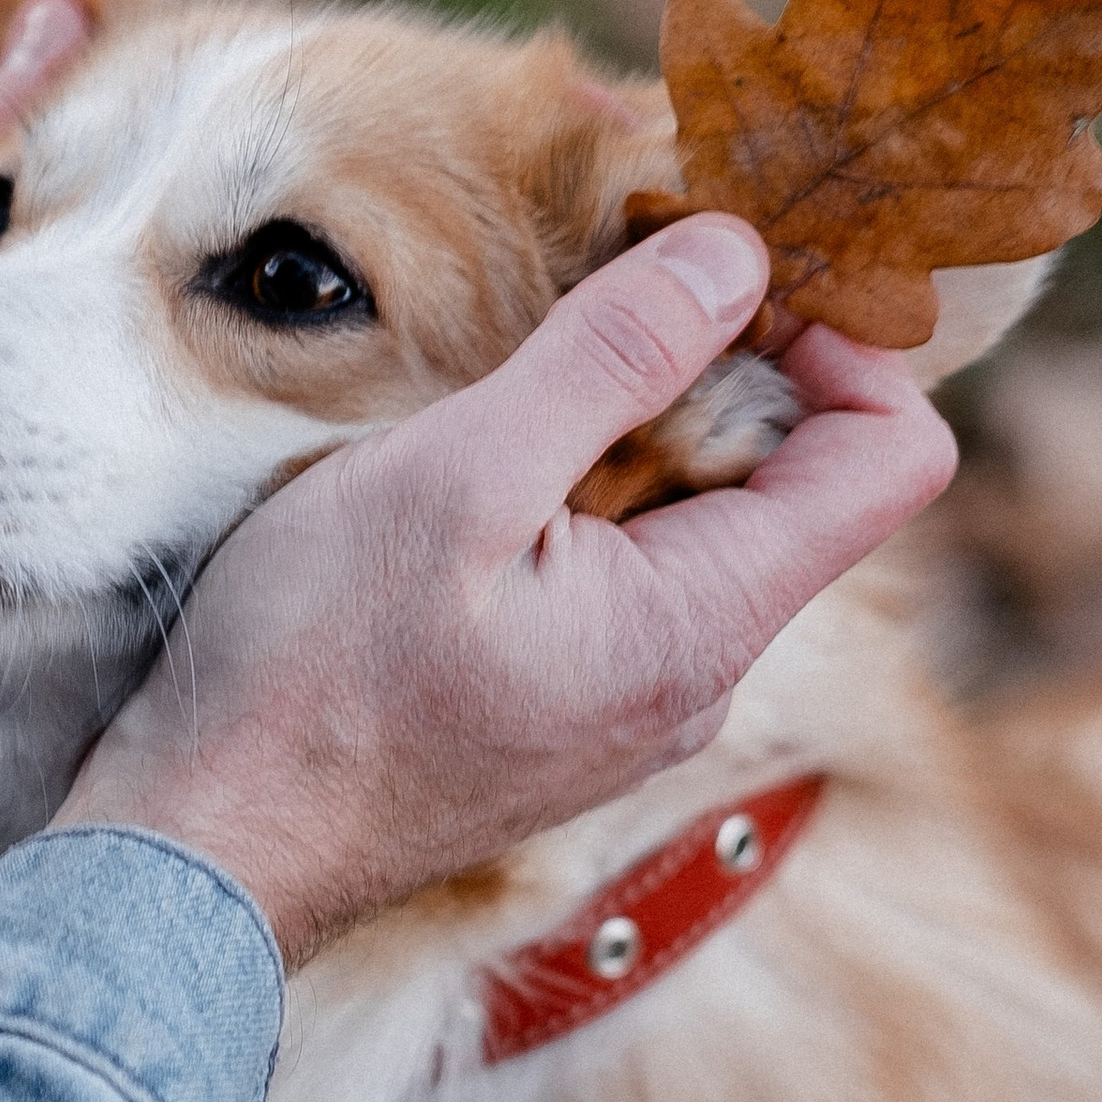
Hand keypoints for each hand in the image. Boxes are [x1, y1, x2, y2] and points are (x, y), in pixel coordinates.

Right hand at [53, 213, 956, 965]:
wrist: (206, 848)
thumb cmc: (312, 672)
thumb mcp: (460, 475)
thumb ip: (613, 360)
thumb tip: (737, 253)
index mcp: (704, 622)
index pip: (895, 458)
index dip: (846, 340)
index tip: (731, 273)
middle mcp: (698, 678)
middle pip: (803, 483)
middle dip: (729, 367)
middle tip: (604, 288)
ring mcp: (633, 704)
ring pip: (705, 526)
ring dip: (641, 431)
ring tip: (519, 387)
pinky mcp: (564, 713)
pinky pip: (628, 578)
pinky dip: (586, 498)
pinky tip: (480, 479)